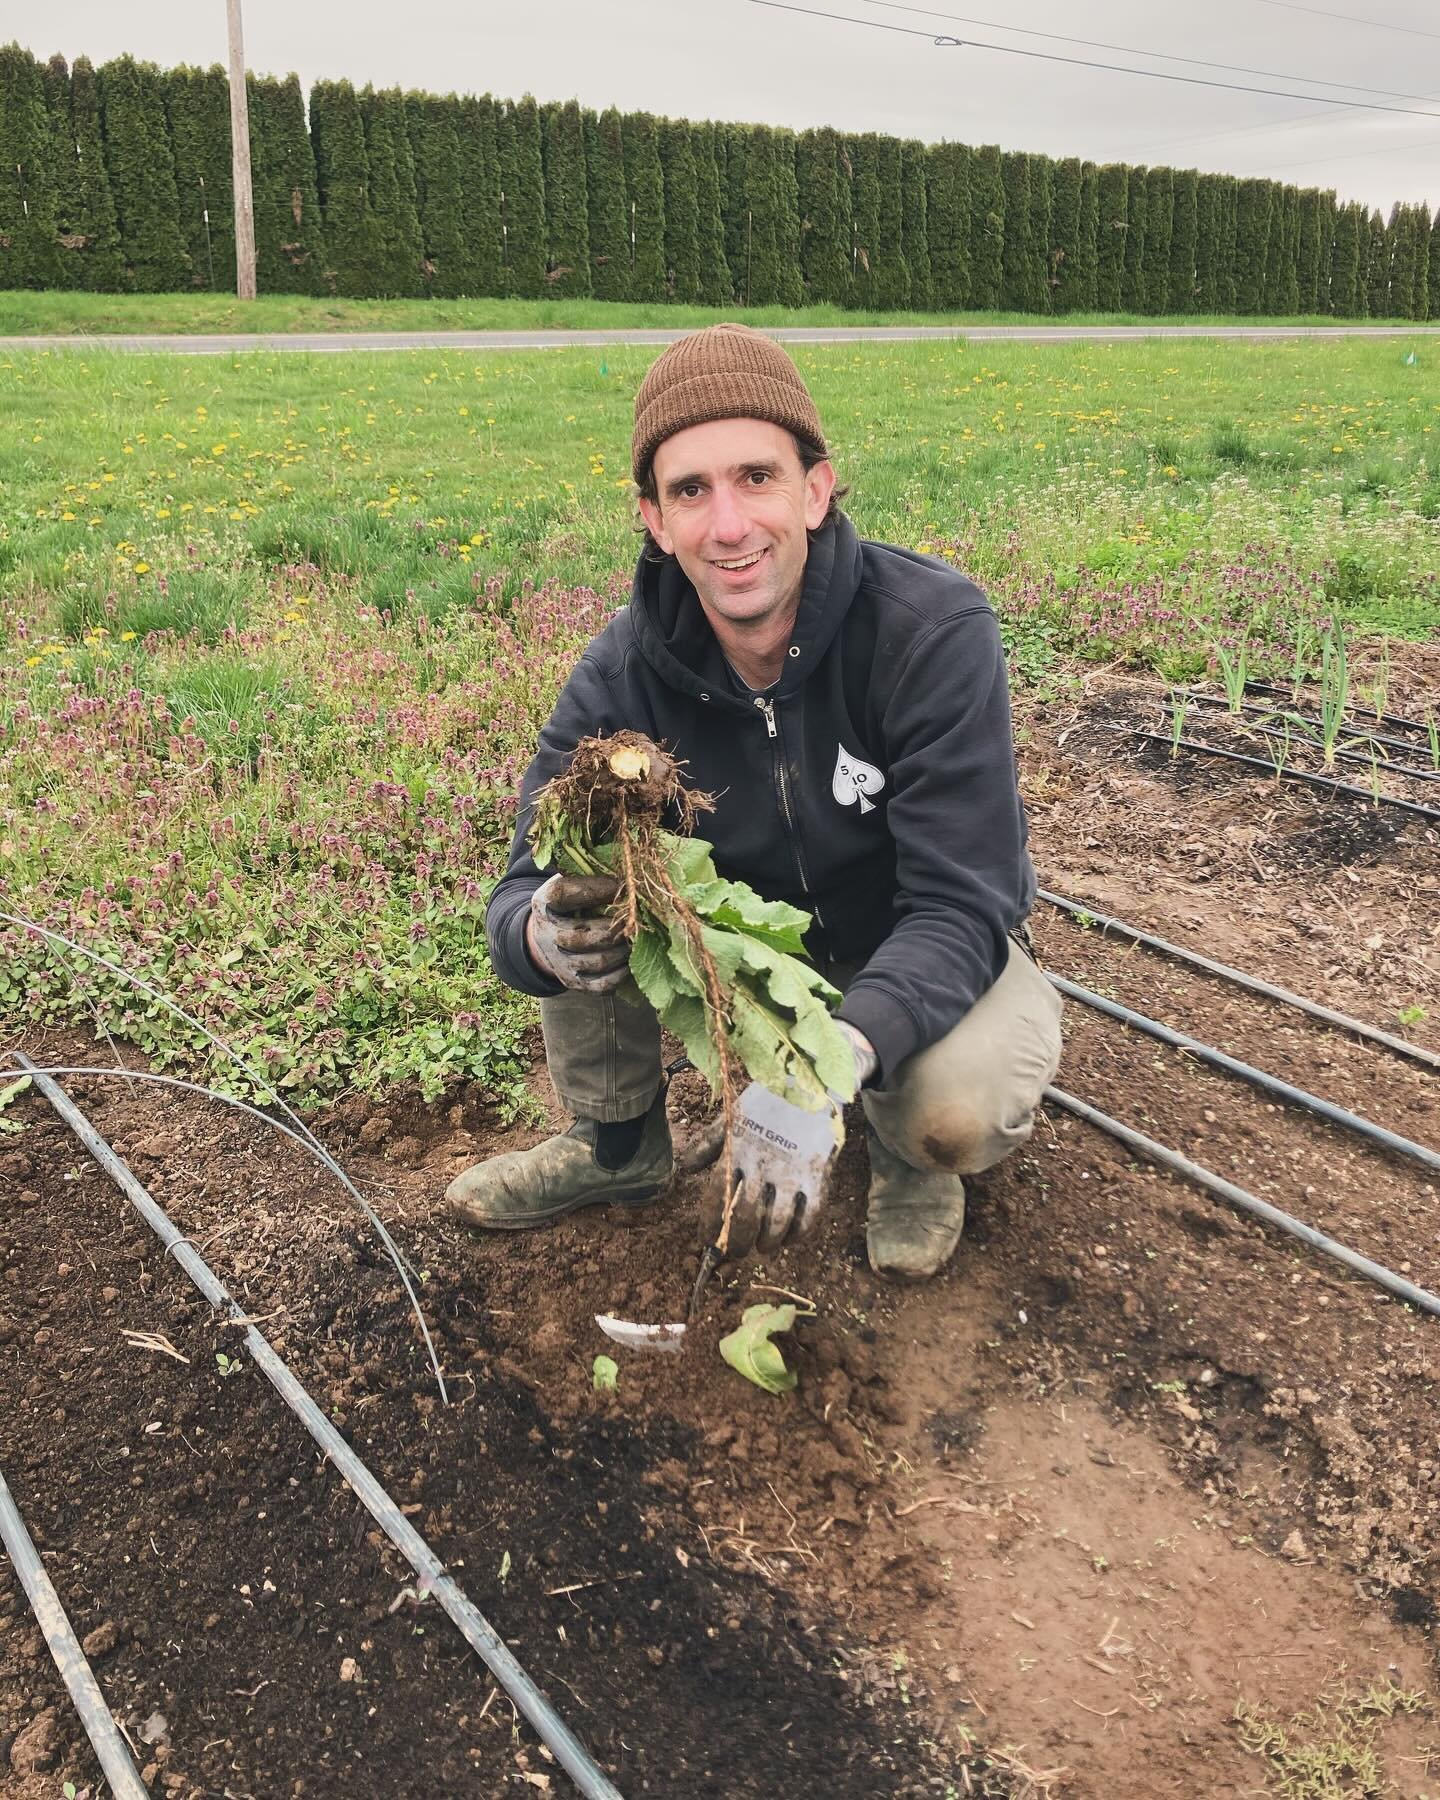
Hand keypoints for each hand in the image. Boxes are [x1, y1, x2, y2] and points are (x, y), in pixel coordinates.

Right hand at [526, 874, 629, 992]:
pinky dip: (621, 974)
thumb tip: (628, 872)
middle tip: (635, 920)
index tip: (619, 884)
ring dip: (622, 950)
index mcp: (544, 903)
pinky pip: (602, 985)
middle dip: (614, 928)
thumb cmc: (570, 903)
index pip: (562, 894)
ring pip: (596, 961)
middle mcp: (547, 935)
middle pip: (581, 936)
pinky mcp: (574, 983)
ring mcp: (560, 962)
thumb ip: (589, 874)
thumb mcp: (568, 882)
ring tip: (637, 938)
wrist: (547, 938)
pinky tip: (630, 960)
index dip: (592, 889)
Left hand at [699, 1083, 843, 1257]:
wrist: (812, 1082)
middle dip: (736, 1243)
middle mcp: (762, 1166)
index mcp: (737, 1151)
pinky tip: (791, 1238)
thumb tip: (688, 1168)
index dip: (709, 1225)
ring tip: (763, 1247)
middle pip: (744, 1218)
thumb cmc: (767, 1102)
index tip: (706, 1241)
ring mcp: (793, 1173)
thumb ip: (709, 1143)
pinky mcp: (819, 1175)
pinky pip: (810, 1215)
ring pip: (776, 1223)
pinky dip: (799, 1233)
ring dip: (767, 1242)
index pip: (716, 1198)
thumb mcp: (733, 1117)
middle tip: (735, 1253)